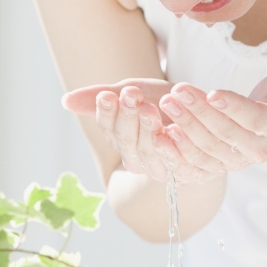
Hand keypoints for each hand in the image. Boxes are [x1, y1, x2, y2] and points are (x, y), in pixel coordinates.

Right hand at [62, 78, 208, 182]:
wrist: (201, 119)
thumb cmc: (162, 104)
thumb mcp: (133, 95)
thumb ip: (103, 97)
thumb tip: (65, 101)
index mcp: (121, 141)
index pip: (108, 128)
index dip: (107, 113)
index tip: (108, 94)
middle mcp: (137, 160)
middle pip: (126, 140)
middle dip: (127, 116)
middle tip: (131, 94)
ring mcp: (160, 168)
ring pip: (149, 152)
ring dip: (148, 129)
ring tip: (150, 108)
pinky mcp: (186, 173)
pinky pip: (177, 164)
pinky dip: (173, 149)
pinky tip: (173, 131)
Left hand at [157, 67, 266, 174]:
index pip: (253, 118)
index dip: (232, 107)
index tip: (211, 92)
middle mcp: (259, 150)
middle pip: (225, 133)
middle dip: (199, 112)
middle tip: (177, 91)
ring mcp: (239, 161)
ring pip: (208, 148)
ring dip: (185, 126)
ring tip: (167, 103)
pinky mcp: (222, 166)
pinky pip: (198, 163)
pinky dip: (181, 150)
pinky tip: (164, 132)